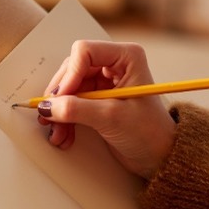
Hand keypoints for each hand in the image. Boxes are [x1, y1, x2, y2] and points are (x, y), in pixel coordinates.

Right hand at [38, 40, 175, 178]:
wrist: (160, 156)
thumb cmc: (150, 132)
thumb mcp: (112, 118)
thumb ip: (77, 109)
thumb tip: (48, 106)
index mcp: (126, 57)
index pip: (85, 52)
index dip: (69, 74)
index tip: (61, 98)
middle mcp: (114, 65)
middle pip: (72, 69)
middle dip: (60, 96)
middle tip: (51, 116)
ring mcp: (104, 82)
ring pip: (68, 88)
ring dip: (59, 111)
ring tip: (57, 132)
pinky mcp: (97, 99)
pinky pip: (71, 102)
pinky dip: (64, 118)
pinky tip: (63, 134)